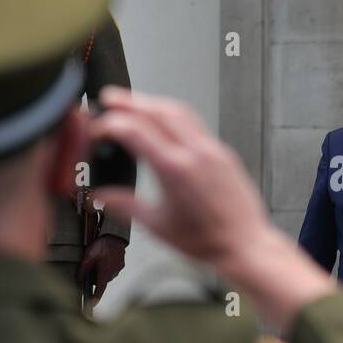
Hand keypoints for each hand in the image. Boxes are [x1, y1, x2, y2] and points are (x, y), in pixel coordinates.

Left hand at [77, 234, 125, 308]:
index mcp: (105, 273)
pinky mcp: (121, 264)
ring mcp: (118, 269)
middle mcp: (113, 273)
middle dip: (96, 278)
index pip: (100, 290)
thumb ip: (83, 268)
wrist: (115, 236)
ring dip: (103, 271)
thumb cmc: (102, 245)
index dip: (95, 299)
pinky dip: (108, 266)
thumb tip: (79, 278)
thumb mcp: (88, 256)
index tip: (92, 305)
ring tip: (99, 259)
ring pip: (108, 275)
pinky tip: (106, 258)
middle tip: (92, 268)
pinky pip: (113, 269)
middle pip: (103, 281)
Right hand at [88, 88, 332, 329]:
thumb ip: (124, 205)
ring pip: (180, 112)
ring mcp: (213, 151)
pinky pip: (197, 124)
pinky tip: (166, 124)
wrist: (244, 245)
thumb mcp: (157, 225)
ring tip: (136, 104)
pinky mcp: (224, 154)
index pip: (136, 130)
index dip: (111, 124)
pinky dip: (175, 116)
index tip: (98, 127)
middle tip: (111, 98)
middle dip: (131, 101)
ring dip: (154, 104)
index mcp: (175, 169)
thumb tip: (101, 196)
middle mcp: (196, 153)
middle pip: (158, 110)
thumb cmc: (208, 241)